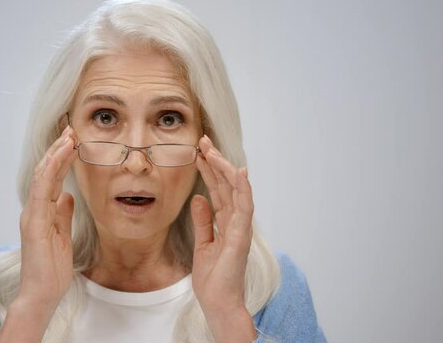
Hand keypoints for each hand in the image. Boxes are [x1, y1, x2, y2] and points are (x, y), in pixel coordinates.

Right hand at [5, 127, 76, 319]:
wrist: (41, 294)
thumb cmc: (51, 270)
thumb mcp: (63, 236)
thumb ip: (63, 215)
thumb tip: (68, 196)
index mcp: (41, 212)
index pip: (51, 178)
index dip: (61, 158)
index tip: (73, 141)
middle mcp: (34, 209)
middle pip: (45, 171)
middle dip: (58, 149)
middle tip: (71, 129)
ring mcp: (32, 214)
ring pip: (42, 175)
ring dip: (55, 153)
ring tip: (68, 136)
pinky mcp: (33, 222)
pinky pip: (42, 189)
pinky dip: (51, 169)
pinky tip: (61, 155)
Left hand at [191, 135, 256, 341]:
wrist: (218, 302)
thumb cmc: (213, 278)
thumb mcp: (203, 243)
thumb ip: (203, 221)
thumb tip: (199, 198)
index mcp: (226, 223)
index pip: (218, 190)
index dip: (209, 170)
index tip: (197, 152)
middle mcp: (235, 221)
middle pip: (227, 185)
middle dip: (215, 162)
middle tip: (203, 141)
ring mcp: (240, 227)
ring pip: (235, 190)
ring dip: (224, 168)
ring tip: (211, 149)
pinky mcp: (241, 235)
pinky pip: (245, 207)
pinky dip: (243, 188)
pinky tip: (238, 171)